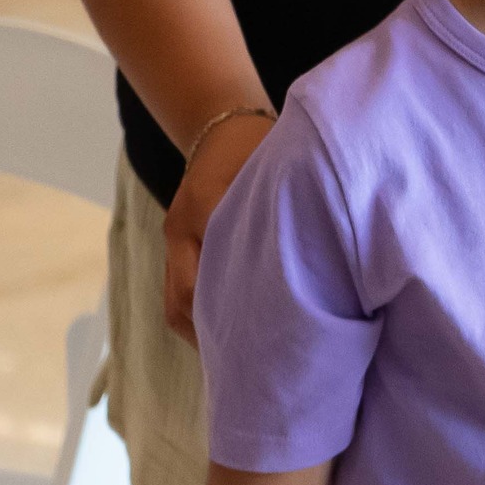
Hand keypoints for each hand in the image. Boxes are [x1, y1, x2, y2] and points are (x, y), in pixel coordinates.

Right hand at [163, 110, 274, 344]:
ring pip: (175, 302)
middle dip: (213, 332)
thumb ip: (281, 214)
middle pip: (184, 298)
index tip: (262, 338)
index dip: (230, 308)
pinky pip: (177, 292)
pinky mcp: (176, 246)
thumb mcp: (272, 170)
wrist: (220, 123)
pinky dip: (197, 316)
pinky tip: (224, 332)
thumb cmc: (256, 144)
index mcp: (203, 203)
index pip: (210, 271)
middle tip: (251, 362)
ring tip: (238, 357)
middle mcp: (179, 227)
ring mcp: (173, 238)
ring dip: (202, 330)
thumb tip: (311, 264)